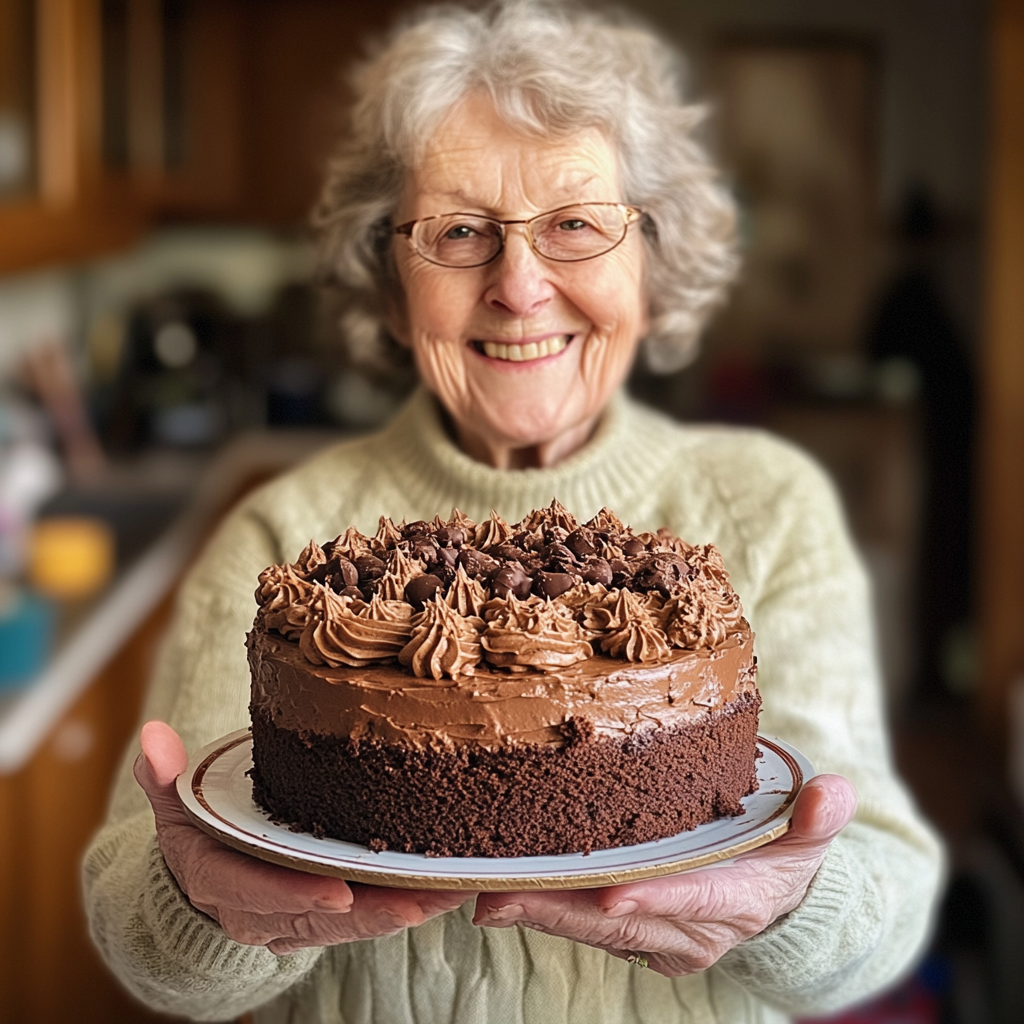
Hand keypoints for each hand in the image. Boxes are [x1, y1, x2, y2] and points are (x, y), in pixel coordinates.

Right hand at [135, 720, 470, 954]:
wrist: (205, 871)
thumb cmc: (198, 830)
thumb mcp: (175, 802)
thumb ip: (164, 775)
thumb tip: (151, 738)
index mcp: (222, 881)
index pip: (259, 894)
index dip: (296, 897)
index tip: (337, 893)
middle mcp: (262, 911)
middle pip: (320, 919)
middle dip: (371, 913)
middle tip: (417, 899)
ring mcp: (297, 918)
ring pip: (353, 923)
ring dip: (401, 910)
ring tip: (446, 892)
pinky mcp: (329, 914)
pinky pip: (369, 914)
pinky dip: (406, 904)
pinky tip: (447, 888)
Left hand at [473, 774, 856, 975]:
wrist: (773, 895)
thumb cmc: (785, 852)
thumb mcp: (812, 833)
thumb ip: (821, 815)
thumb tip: (833, 793)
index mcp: (734, 901)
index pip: (692, 901)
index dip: (654, 900)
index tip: (611, 896)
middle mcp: (691, 931)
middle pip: (622, 922)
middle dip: (563, 910)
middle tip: (502, 896)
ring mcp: (658, 937)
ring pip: (592, 927)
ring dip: (540, 911)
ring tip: (487, 893)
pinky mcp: (632, 931)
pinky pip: (583, 922)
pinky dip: (545, 908)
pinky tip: (504, 892)